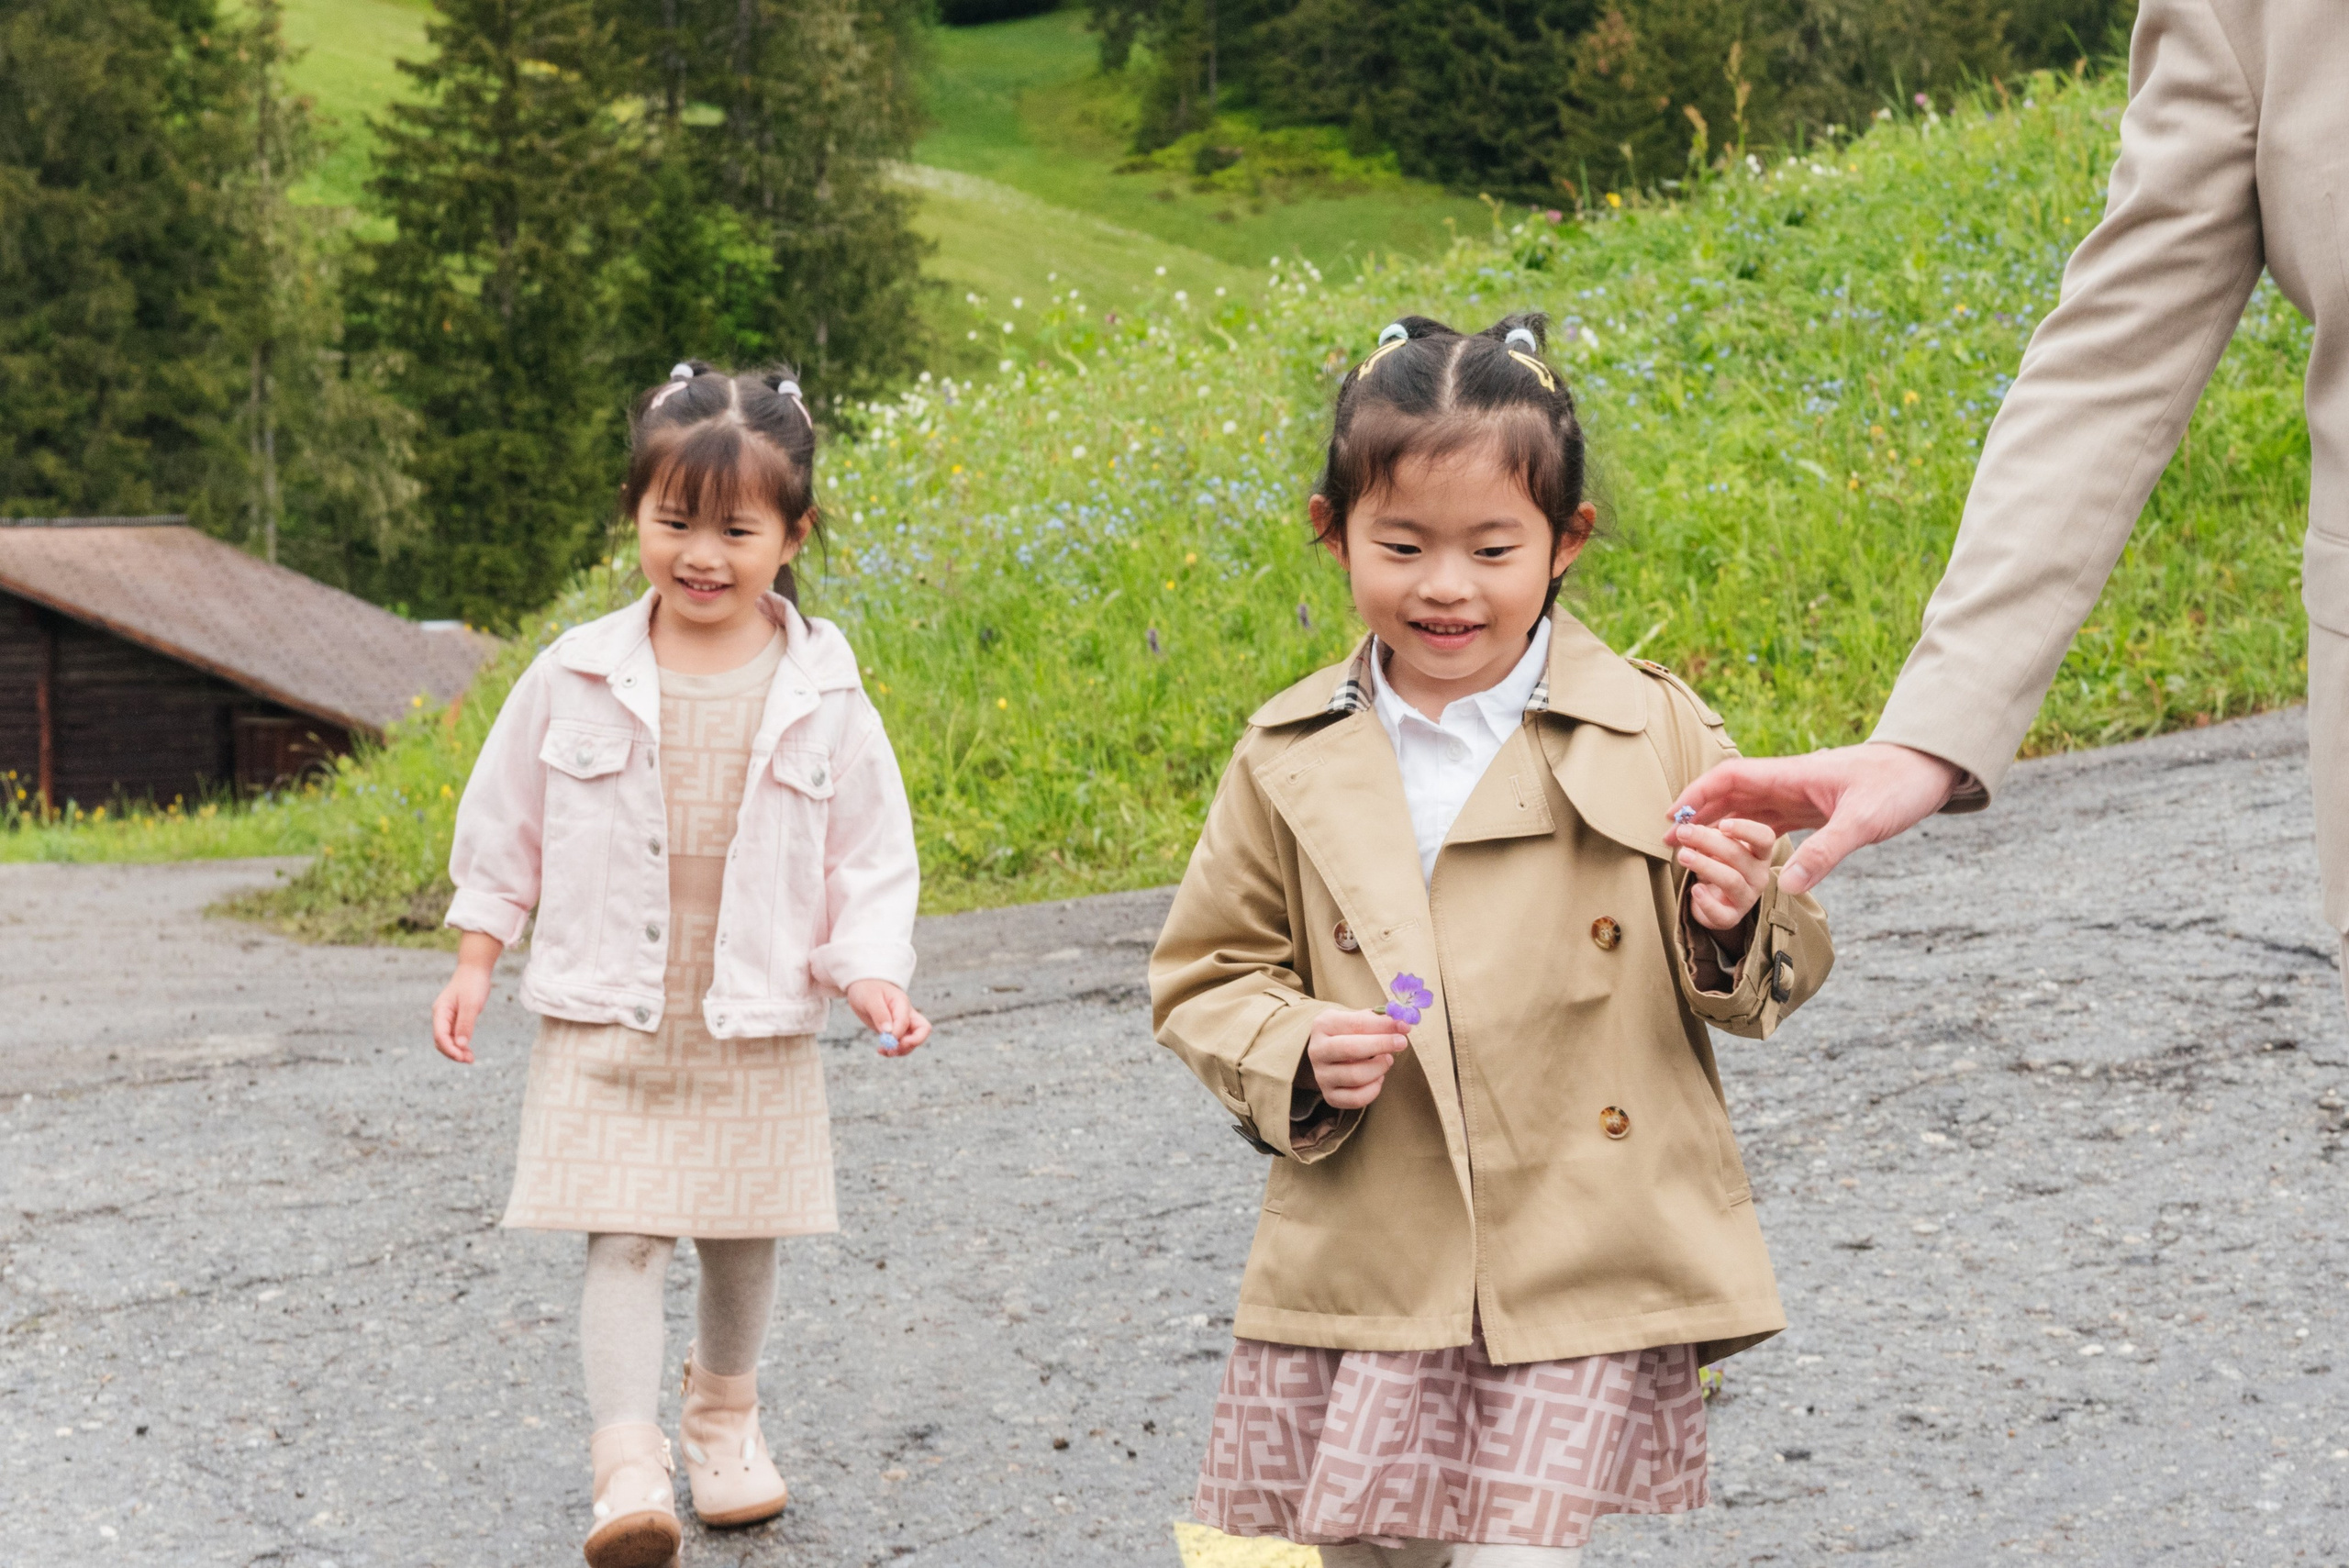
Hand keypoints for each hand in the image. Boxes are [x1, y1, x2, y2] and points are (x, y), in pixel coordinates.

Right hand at [430, 931, 504, 1064]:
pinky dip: (461, 1044)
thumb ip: (465, 1024)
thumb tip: (461, 1045)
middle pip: (441, 1041)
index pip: (440, 1035)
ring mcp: (448, 1018)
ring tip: (470, 1059)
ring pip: (448, 1040)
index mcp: (440, 1012)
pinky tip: (469, 1051)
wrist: (475, 969)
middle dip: (453, 1052)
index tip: (462, 1056)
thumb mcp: (471, 1004)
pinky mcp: (456, 1019)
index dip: (449, 1049)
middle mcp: (441, 1016)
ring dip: (457, 1051)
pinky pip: (455, 1036)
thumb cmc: (472, 984)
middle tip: (469, 1060)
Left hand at [846, 979, 930, 1056]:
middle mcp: (906, 1014)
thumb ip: (880, 1014)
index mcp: (902, 1003)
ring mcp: (902, 1023)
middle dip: (911, 1044)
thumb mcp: (870, 999)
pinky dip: (893, 1050)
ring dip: (901, 1050)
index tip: (886, 1040)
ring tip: (884, 1051)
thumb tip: (889, 1032)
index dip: (898, 1034)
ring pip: (912, 1041)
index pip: (906, 1022)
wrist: (861, 986)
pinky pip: (900, 1043)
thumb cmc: (866, 989)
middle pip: (922, 1031)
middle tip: (894, 1050)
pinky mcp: (895, 1030)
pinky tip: (881, 1050)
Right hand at [1306, 1008, 1409, 1110]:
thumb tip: (1402, 1025)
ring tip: (1386, 1060)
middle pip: (1352, 1049)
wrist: (1330, 1055)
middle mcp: (1317, 1051)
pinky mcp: (1329, 1096)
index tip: (1404, 1026)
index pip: (1356, 1024)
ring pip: (1357, 1076)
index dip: (1383, 1026)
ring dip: (1380, 1067)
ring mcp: (1321, 1076)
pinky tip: (1377, 1078)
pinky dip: (1374, 1089)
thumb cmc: (1349, 1034)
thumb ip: (1379, 1020)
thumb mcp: (1358, 1020)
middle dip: (1382, 1045)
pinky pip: (1356, 1098)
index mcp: (1323, 1025)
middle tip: (1401, 1042)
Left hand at [1668, 816, 1776, 930]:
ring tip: (1683, 855)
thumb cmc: (1718, 865)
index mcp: (1759, 853)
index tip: (1722, 824)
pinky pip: (1721, 912)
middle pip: (1739, 855)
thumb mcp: (1714, 848)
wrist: (1715, 901)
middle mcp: (1759, 875)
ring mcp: (1747, 897)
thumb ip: (1704, 835)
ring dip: (1704, 865)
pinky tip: (1695, 889)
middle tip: (1684, 833)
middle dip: (1708, 841)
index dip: (1745, 829)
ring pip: (1730, 880)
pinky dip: (1706, 901)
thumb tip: (1686, 827)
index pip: (1764, 837)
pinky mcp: (1732, 917)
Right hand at [1669, 742, 1961, 896]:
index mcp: (1792, 775)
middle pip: (1730, 793)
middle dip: (1698, 814)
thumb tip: (1784, 886)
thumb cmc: (1899, 785)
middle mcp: (1789, 782)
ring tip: (1695, 849)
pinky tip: (1740, 854)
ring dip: (1719, 825)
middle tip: (1670, 841)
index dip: (1696, 793)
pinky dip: (1748, 835)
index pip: (1729, 778)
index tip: (1671, 815)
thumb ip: (1825, 852)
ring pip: (1747, 808)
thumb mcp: (1863, 821)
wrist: (1930, 768)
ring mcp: (1801, 795)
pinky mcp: (1815, 809)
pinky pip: (1770, 821)